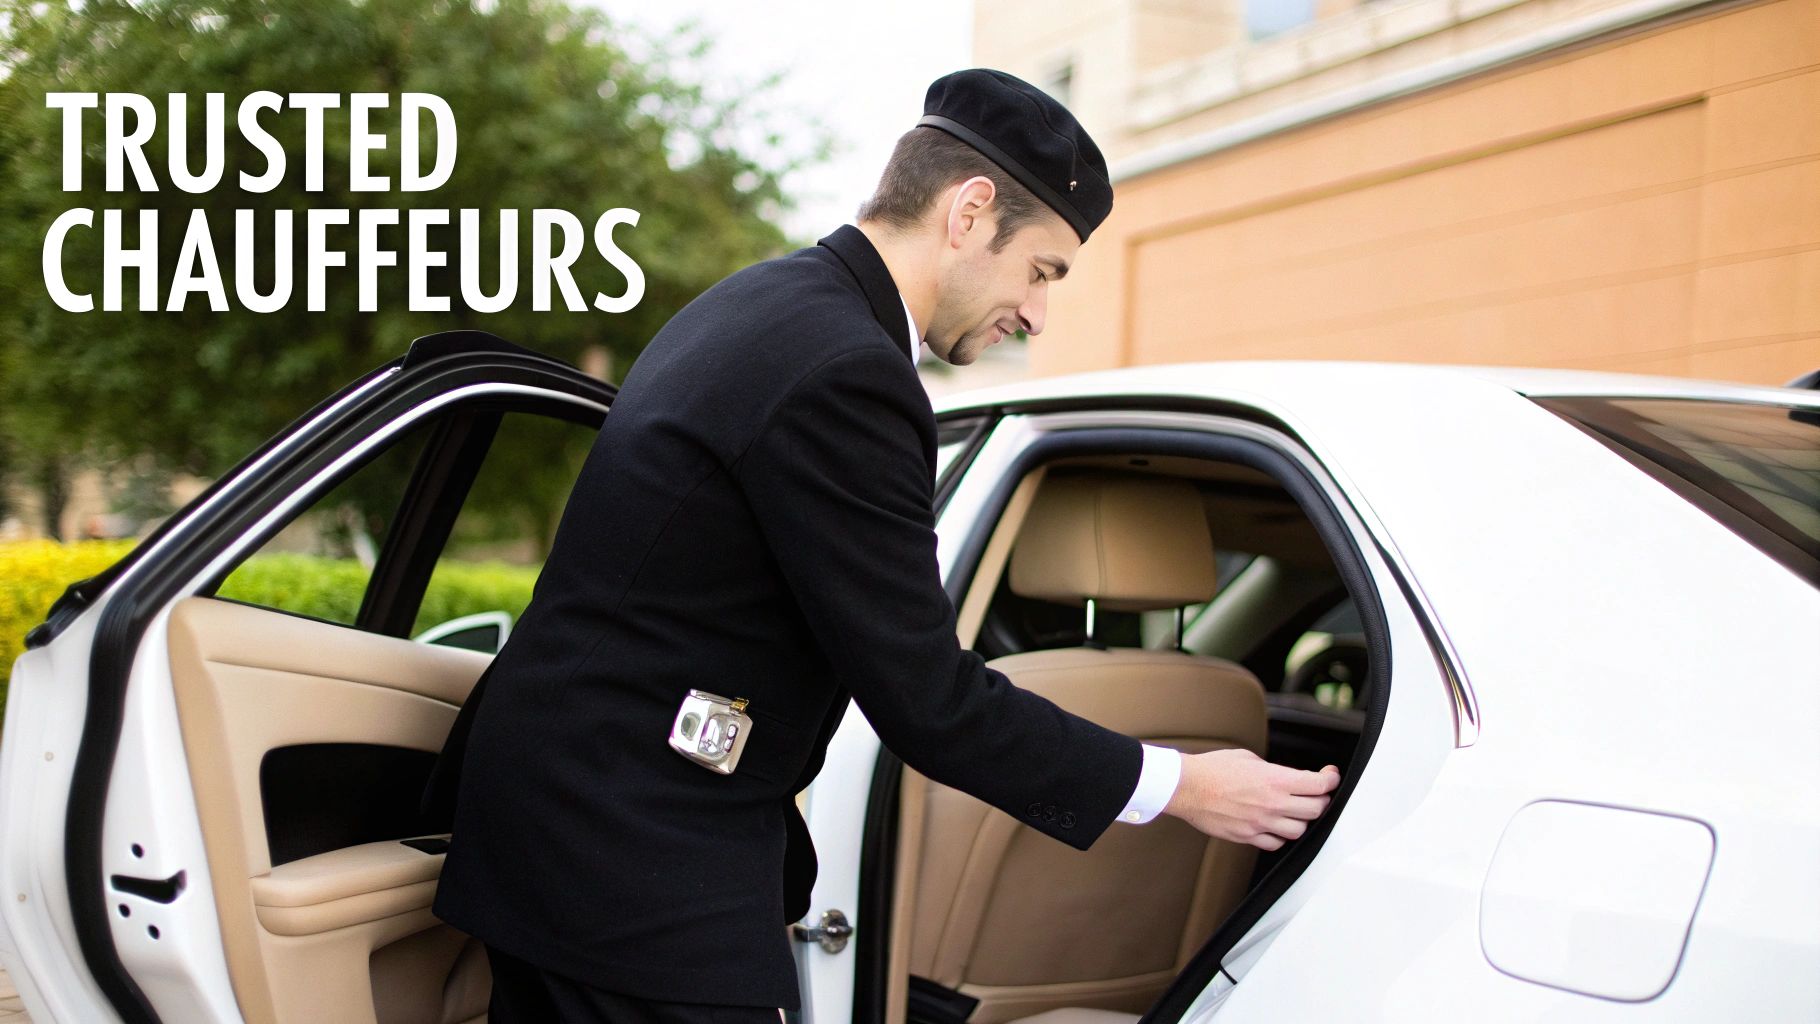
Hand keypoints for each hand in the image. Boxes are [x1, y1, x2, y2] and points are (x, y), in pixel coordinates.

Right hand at [1163, 749, 1339, 849]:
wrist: (1187, 787)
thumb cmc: (1212, 769)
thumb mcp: (1249, 758)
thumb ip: (1272, 770)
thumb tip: (1284, 777)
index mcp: (1275, 780)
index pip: (1319, 785)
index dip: (1330, 780)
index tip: (1329, 776)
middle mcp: (1272, 804)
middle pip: (1315, 810)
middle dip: (1319, 800)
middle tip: (1314, 794)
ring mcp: (1261, 823)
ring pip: (1299, 830)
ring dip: (1300, 820)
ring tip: (1293, 812)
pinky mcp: (1247, 836)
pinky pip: (1275, 843)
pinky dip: (1279, 836)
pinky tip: (1274, 825)